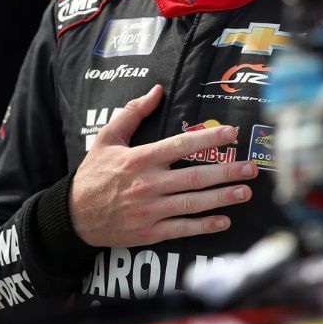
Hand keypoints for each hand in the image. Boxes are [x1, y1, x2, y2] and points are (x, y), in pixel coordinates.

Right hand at [68, 85, 257, 246]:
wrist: (71, 216)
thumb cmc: (94, 174)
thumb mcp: (106, 139)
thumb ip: (132, 113)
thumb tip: (157, 90)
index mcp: (139, 160)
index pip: (179, 146)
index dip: (207, 139)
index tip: (231, 134)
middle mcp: (148, 185)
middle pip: (194, 177)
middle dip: (226, 172)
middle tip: (251, 167)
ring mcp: (150, 211)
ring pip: (193, 203)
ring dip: (222, 198)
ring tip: (245, 192)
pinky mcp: (149, 233)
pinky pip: (182, 228)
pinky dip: (204, 226)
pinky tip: (224, 221)